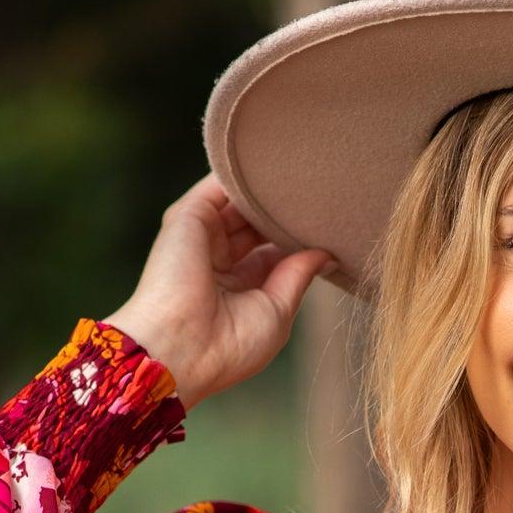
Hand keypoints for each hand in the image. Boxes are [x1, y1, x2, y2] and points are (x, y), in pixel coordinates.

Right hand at [103, 172, 335, 413]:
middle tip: (324, 196)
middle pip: (258, 224)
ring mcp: (202, 236)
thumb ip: (298, 275)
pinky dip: (244, 173)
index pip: (273, 253)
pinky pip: (219, 184)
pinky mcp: (188, 216)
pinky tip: (275, 167)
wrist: (181, 346)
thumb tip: (326, 254)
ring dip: (270, 190)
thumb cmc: (231, 344)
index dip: (299, 239)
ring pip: (241, 201)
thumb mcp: (278, 311)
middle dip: (286, 212)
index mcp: (239, 289)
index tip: (331, 227)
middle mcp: (218, 260)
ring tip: (307, 177)